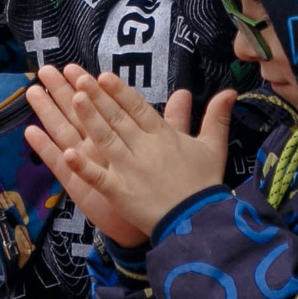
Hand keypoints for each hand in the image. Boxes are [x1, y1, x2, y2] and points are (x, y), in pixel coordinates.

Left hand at [26, 64, 230, 244]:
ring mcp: (131, 171)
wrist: (199, 223)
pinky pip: (99, 178)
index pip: (138, 108)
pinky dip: (84, 167)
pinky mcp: (121, 194)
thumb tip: (230, 92)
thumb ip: (216, 118)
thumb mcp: (213, 148)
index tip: (103, 75)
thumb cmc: (204, 185)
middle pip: (117, 119)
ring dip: (90, 119)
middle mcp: (144, 149)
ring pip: (106, 140)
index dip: (120, 92)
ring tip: (73, 99)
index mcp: (163, 137)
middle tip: (77, 77)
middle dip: (98, 97)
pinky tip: (67, 153)